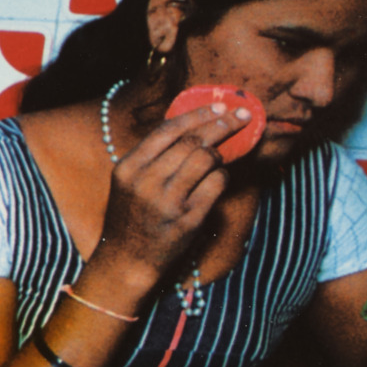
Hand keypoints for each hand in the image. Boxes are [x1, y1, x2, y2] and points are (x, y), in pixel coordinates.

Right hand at [94, 102, 246, 290]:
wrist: (126, 261)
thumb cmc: (131, 217)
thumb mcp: (128, 182)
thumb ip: (153, 156)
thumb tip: (194, 126)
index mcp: (128, 167)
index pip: (168, 130)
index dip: (198, 114)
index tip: (220, 105)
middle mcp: (146, 181)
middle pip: (192, 142)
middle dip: (221, 125)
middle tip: (241, 117)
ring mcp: (167, 201)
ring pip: (207, 159)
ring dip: (221, 154)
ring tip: (223, 155)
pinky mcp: (188, 218)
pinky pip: (216, 184)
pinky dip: (222, 177)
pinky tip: (219, 179)